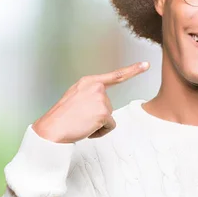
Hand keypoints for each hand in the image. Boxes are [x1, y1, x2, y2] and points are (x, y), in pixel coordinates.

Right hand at [32, 62, 149, 142]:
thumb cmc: (62, 117)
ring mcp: (101, 99)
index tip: (146, 65)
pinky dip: (100, 132)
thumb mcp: (75, 96)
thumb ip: (90, 94)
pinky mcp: (104, 113)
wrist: (51, 129)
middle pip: (109, 105)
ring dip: (97, 124)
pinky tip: (86, 129)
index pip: (116, 75)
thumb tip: (103, 102)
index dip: (133, 70)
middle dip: (97, 115)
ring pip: (109, 117)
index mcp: (89, 82)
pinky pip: (110, 126)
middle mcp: (96, 87)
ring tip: (81, 123)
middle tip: (79, 118)